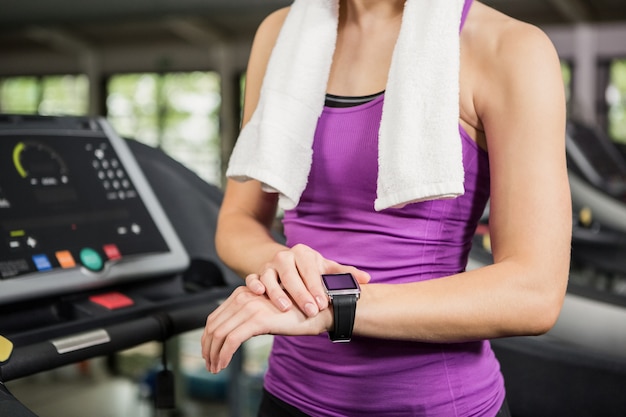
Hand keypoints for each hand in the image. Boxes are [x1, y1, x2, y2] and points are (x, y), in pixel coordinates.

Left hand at [201, 285, 330, 372]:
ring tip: (216, 367)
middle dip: (207, 348)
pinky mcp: (258, 319)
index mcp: (242, 292)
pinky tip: (224, 364)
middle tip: (210, 364)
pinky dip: (224, 355)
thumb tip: (230, 334)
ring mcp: (250, 307)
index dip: (207, 337)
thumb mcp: (266, 311)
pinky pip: (232, 340)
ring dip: (214, 354)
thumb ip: (248, 316)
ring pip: (219, 334)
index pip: (214, 317)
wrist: (317, 310)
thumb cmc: (294, 312)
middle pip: (213, 325)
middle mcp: (244, 296)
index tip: (208, 352)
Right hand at [245, 244, 369, 316]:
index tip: (323, 303)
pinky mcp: (256, 274)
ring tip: (286, 308)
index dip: (316, 287)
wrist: (282, 263)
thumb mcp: (325, 269)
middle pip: (291, 276)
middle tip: (310, 311)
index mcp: (303, 253)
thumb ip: (344, 274)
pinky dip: (254, 285)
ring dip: (277, 293)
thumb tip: (366, 279)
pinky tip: (259, 294)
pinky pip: (252, 279)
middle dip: (301, 295)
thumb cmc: (308, 269)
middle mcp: (284, 257)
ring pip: (270, 277)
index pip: (310, 271)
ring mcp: (269, 266)